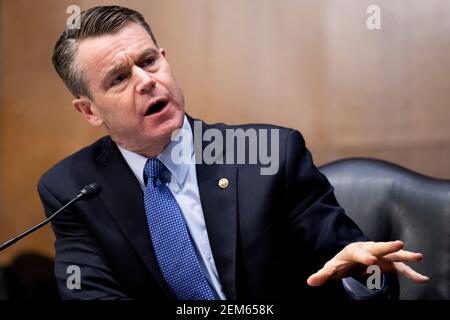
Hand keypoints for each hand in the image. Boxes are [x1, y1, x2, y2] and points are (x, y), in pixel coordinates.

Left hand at [307, 240, 428, 286]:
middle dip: (388, 247)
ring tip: (418, 257)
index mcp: (354, 250)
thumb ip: (322, 275)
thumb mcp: (330, 268)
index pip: (359, 253)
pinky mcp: (388, 263)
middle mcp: (369, 249)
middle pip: (378, 247)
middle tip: (399, 244)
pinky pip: (401, 268)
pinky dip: (411, 272)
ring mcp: (380, 255)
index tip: (370, 261)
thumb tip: (310, 282)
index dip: (364, 257)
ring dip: (405, 255)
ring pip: (393, 254)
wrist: (351, 256)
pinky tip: (422, 278)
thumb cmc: (341, 261)